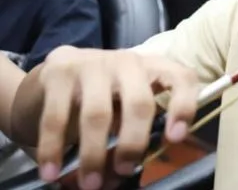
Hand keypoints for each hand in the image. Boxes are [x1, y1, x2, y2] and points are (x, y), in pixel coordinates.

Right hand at [34, 47, 198, 189]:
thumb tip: (122, 173)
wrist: (61, 68)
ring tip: (90, 183)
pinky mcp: (60, 71)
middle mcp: (128, 62)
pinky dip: (54, 148)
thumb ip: (132, 133)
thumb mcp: (126, 107)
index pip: (181, 78)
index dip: (184, 106)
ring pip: (98, 113)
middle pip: (139, 103)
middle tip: (126, 170)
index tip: (175, 137)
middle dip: (134, 142)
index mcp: (154, 68)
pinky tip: (51, 170)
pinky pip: (57, 116)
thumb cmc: (107, 93)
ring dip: (94, 154)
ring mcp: (93, 63)